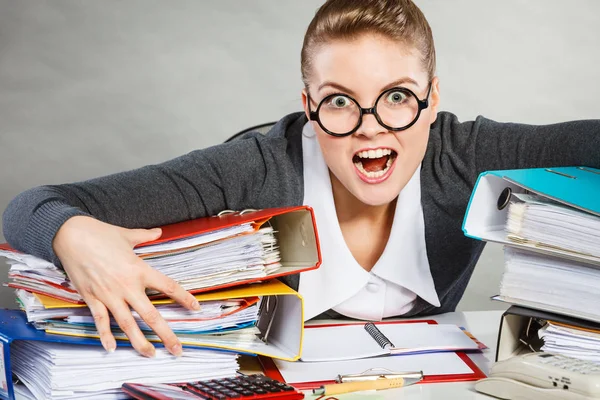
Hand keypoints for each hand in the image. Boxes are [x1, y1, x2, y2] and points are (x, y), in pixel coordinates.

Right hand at [53, 216, 199, 356]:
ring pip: (127, 324)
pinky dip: (105, 335)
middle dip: (166, 334)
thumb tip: (158, 231)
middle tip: (177, 349)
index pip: (168, 287)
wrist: (70, 235)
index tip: (195, 307)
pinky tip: (112, 348)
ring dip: (140, 341)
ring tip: (150, 354)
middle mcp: (127, 286)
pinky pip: (100, 320)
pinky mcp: (92, 298)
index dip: (184, 298)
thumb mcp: (127, 235)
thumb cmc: (100, 233)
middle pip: (151, 315)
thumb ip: (145, 236)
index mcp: (139, 270)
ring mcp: (109, 294)